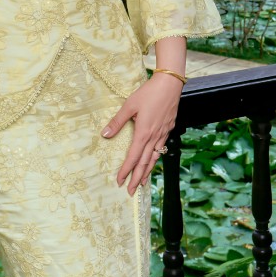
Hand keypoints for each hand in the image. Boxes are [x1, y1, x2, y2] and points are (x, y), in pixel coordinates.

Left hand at [101, 73, 182, 193]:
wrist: (170, 85)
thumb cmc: (148, 93)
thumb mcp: (129, 105)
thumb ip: (117, 122)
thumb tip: (105, 135)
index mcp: (143, 132)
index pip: (133, 157)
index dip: (126, 170)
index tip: (119, 181)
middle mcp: (155, 137)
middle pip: (145, 163)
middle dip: (136, 178)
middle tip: (130, 191)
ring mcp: (163, 134)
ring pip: (154, 158)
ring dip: (147, 172)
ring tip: (142, 183)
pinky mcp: (168, 129)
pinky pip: (161, 150)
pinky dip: (155, 160)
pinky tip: (153, 162)